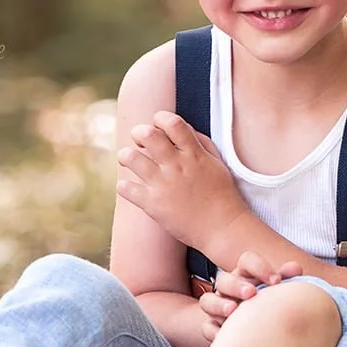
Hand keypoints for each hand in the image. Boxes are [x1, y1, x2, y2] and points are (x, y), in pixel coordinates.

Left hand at [116, 112, 247, 252]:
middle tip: (140, 142)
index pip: (172, 122)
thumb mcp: (217, 163)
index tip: (159, 125)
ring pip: (129, 158)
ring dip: (126, 156)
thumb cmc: (222, 195)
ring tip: (129, 161)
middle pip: (147, 134)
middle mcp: (176, 166)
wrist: (222, 228)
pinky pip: (125, 188)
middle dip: (138, 133)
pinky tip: (132, 187)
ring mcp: (163, 185)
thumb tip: (182, 130)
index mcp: (194, 154)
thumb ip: (201, 143)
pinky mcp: (152, 204)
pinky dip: (124, 186)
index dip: (160, 118)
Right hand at [199, 249, 302, 344]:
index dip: (260, 267)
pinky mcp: (213, 326)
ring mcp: (218, 306)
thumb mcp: (280, 291)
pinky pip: (206, 327)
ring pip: (208, 301)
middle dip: (236, 285)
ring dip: (219, 305)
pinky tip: (225, 336)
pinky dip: (213, 331)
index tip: (276, 281)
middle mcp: (230, 288)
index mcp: (248, 275)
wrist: (266, 336)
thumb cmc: (274, 306)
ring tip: (233, 312)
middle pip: (224, 280)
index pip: (248, 261)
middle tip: (251, 294)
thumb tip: (295, 268)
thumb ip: (287, 278)